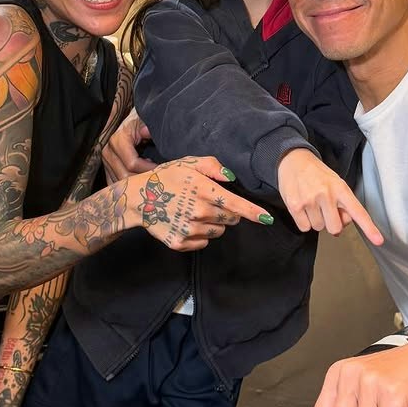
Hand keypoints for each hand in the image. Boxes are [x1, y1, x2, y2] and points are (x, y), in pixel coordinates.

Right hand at [103, 109, 152, 180]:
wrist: (127, 119)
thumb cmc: (139, 121)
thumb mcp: (145, 120)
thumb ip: (148, 126)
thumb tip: (145, 132)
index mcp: (117, 140)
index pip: (132, 164)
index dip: (148, 169)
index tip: (161, 169)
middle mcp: (108, 152)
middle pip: (125, 176)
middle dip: (142, 179)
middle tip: (157, 179)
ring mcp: (105, 162)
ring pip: (119, 183)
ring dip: (135, 184)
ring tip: (149, 179)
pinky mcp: (106, 169)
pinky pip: (114, 184)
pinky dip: (127, 187)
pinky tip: (139, 182)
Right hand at [126, 156, 270, 251]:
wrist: (138, 199)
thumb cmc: (167, 177)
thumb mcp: (189, 163)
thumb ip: (213, 167)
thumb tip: (232, 177)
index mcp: (203, 190)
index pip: (236, 205)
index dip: (254, 213)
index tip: (268, 218)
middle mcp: (199, 212)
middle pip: (230, 219)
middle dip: (227, 212)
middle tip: (210, 201)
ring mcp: (189, 230)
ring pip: (218, 232)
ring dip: (214, 223)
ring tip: (195, 211)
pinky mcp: (181, 243)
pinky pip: (203, 243)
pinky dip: (200, 235)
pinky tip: (186, 222)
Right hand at [277, 149, 383, 245]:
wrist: (294, 159)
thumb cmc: (318, 174)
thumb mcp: (336, 183)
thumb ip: (343, 205)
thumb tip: (340, 227)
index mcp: (341, 189)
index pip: (358, 212)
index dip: (369, 228)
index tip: (379, 241)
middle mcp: (327, 194)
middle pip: (335, 229)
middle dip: (331, 223)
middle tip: (325, 210)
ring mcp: (310, 200)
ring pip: (318, 228)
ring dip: (316, 220)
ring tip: (312, 203)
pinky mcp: (295, 206)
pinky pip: (304, 228)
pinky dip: (304, 221)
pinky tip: (303, 207)